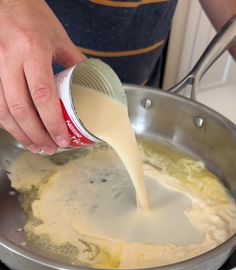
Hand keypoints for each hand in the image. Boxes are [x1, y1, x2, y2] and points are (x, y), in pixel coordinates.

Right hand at [0, 0, 85, 153]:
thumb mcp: (58, 36)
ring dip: (21, 134)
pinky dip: (8, 123)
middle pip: (22, 110)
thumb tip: (89, 86)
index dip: (52, 123)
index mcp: (32, 50)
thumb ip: (74, 63)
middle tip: (50, 148)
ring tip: (36, 146)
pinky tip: (20, 132)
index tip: (62, 139)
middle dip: (37, 135)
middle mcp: (9, 60)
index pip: (43, 96)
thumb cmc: (30, 14)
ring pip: (4, 111)